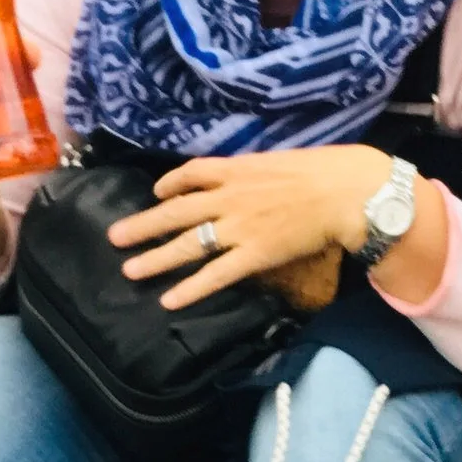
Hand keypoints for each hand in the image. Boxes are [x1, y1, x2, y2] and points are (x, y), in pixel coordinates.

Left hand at [107, 145, 389, 310]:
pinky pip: (215, 274)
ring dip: (156, 258)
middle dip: (144, 225)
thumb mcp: (284, 160)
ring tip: (130, 270)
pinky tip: (170, 301)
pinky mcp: (254, 254)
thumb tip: (257, 178)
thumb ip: (261, 172)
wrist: (346, 192)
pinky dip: (191, 287)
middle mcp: (229, 197)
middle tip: (115, 237)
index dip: (170, 184)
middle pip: (176, 212)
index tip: (157, 193)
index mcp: (237, 169)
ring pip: (187, 244)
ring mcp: (238, 227)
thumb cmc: (326, 171)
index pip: (192, 173)